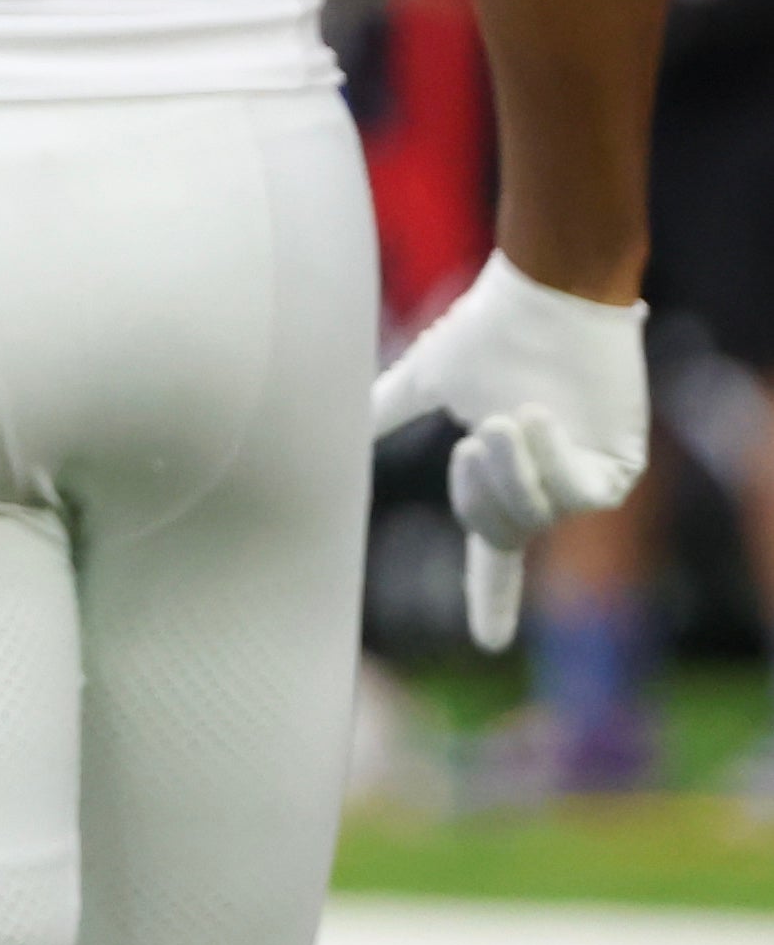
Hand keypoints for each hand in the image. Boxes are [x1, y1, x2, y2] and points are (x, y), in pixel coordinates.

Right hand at [371, 251, 647, 649]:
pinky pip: (573, 497)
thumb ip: (389, 409)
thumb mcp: (430, 378)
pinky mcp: (615, 470)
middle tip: (477, 436)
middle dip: (480, 490)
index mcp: (501, 479)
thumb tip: (330, 423)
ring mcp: (581, 481)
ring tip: (508, 419)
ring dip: (511, 471)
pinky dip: (548, 459)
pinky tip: (542, 417)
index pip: (491, 555)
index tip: (489, 646)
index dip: (488, 599)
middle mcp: (543, 489)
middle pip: (497, 532)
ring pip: (534, 518)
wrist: (549, 297)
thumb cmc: (494, 330)